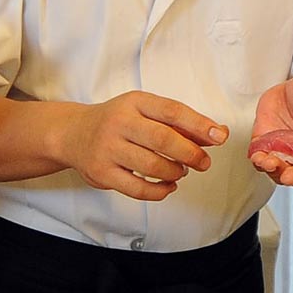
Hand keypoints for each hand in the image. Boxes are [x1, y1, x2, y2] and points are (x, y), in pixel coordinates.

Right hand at [59, 92, 226, 201]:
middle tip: (203, 162)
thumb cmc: (117, 121)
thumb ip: (178, 122)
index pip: (171, 111)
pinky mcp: (102, 173)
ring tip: (181, 171)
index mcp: (135, 102)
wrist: (73, 133)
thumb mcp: (144, 110)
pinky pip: (137, 188)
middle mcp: (119, 123)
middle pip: (162, 139)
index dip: (198, 124)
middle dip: (190, 153)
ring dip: (175, 172)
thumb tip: (217, 134)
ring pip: (151, 165)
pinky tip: (168, 186)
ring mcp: (108, 148)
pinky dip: (159, 191)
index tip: (219, 135)